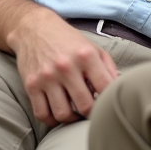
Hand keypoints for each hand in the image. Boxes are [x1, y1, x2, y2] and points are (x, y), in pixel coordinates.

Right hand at [0, 5, 118, 126]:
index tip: (107, 104)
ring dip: (72, 119)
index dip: (109, 100)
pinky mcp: (31, 85)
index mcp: (87, 56)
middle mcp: (66, 67)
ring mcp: (47, 77)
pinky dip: (52, 120)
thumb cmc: (68, 40)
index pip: (105, 87)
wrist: (34, 29)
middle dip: (91, 113)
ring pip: (62, 114)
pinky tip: (58, 114)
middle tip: (92, 112)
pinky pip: (42, 114)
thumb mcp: (94, 48)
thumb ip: (108, 69)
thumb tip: (119, 89)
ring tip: (75, 113)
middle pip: (84, 105)